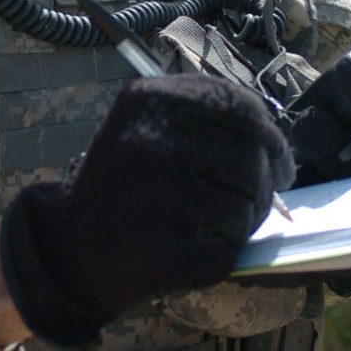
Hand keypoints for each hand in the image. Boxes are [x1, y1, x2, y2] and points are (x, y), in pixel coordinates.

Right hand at [0, 76, 294, 345]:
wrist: (70, 245)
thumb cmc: (124, 182)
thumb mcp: (147, 124)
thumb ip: (205, 117)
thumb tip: (276, 142)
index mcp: (147, 100)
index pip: (239, 105)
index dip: (272, 134)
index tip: (279, 159)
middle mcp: (149, 141)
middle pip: (251, 156)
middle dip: (266, 182)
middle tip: (258, 199)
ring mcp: (157, 197)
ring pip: (248, 204)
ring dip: (247, 218)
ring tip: (218, 222)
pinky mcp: (167, 249)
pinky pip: (232, 246)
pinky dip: (227, 250)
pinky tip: (197, 246)